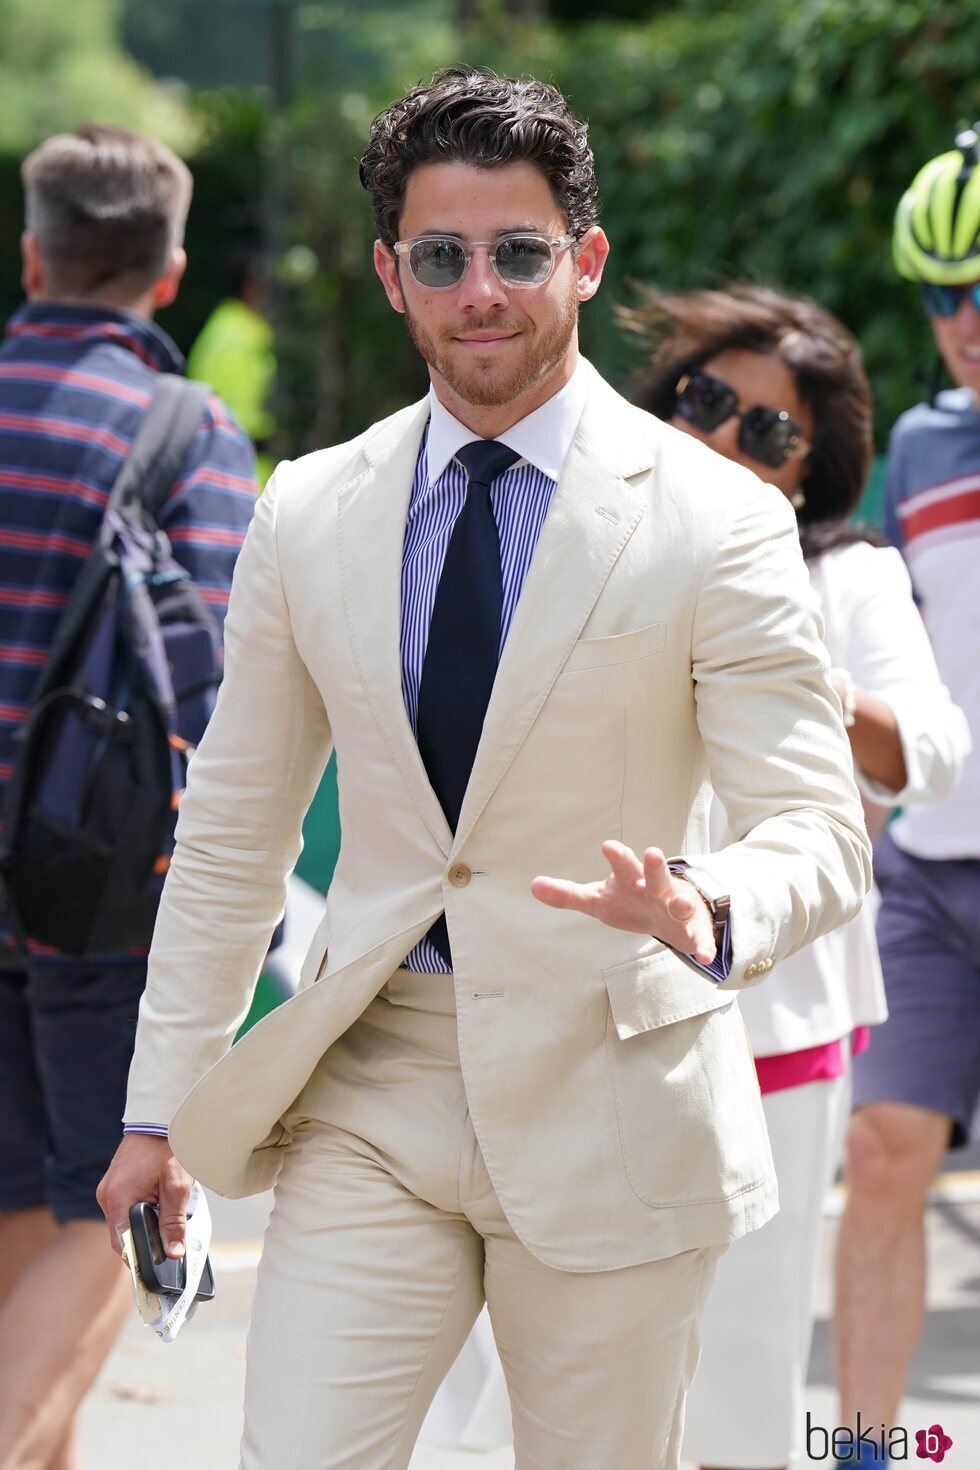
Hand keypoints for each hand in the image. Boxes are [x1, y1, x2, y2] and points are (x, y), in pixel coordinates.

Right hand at [97, 1133, 193, 1260]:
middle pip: (121, 1235)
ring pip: (122, 1223)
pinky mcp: (113, 1185)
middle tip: (168, 1246)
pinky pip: (123, 1209)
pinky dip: (137, 1214)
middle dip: (143, 1242)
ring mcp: (107, 1190)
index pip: (122, 1244)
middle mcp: (106, 1196)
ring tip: (164, 1224)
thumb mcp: (177, 1187)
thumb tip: (174, 1253)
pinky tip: (156, 1210)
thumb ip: (174, 1222)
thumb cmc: (168, 1148)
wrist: (158, 1119)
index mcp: (118, 1198)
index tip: (157, 1267)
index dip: (139, 1258)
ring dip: (141, 1227)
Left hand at [531, 840, 716, 964]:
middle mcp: (656, 888)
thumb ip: (568, 894)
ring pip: (680, 902)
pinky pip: (698, 938)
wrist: (672, 916)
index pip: (622, 866)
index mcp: (632, 880)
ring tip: (681, 904)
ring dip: (680, 902)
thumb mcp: (598, 900)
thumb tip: (533, 885)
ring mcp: (677, 907)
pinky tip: (704, 957)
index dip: (617, 857)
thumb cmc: (630, 902)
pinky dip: (703, 946)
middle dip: (654, 866)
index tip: (607, 845)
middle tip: (651, 852)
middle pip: (655, 875)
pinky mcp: (692, 929)